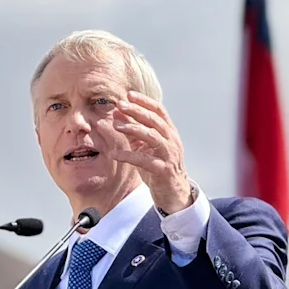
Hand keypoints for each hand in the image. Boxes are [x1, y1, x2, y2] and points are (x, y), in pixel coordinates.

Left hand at [104, 91, 193, 213]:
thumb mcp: (146, 147)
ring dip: (133, 129)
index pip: (159, 111)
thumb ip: (134, 131)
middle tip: (120, 105)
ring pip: (152, 137)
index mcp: (169, 133)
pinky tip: (115, 154)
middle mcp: (172, 141)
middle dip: (137, 111)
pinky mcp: (163, 170)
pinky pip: (144, 160)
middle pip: (155, 120)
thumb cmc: (158, 168)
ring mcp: (169, 155)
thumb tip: (118, 114)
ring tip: (116, 125)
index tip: (129, 95)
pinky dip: (129, 155)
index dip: (145, 101)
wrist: (173, 193)